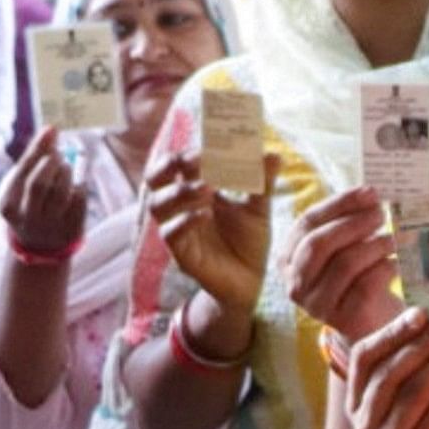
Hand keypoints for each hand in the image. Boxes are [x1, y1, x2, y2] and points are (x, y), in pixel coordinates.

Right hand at [0, 132, 89, 259]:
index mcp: (9, 206)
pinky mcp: (70, 231)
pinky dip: (80, 186)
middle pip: (39, 184)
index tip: (52, 129)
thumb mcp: (23, 187)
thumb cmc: (31, 205)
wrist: (40, 247)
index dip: (39, 148)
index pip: (23, 172)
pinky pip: (79, 202)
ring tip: (66, 168)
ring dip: (66, 173)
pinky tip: (77, 183)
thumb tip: (50, 129)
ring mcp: (49, 227)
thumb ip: (34, 160)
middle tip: (58, 154)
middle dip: (51, 163)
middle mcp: (27, 218)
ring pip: (61, 193)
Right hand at [143, 143, 272, 315]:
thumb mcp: (258, 208)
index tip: (210, 148)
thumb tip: (273, 154)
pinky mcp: (181, 253)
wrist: (250, 281)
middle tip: (197, 162)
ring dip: (180, 192)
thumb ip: (263, 182)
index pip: (177, 163)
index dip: (188, 153)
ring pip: (158, 204)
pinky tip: (206, 214)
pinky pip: (170, 233)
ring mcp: (178, 230)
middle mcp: (180, 207)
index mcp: (195, 191)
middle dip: (170, 165)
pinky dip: (186, 220)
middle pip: (154, 178)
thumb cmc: (248, 241)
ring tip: (207, 189)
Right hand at [285, 187, 401, 342]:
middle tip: (382, 214)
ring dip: (374, 245)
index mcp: (288, 258)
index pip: (307, 222)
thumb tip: (370, 193)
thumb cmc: (357, 276)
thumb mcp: (345, 247)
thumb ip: (348, 221)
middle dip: (354, 223)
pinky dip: (384, 268)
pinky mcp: (342, 320)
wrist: (371, 323)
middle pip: (319, 243)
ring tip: (394, 238)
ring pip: (344, 264)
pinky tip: (396, 262)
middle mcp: (295, 283)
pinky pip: (365, 286)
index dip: (339, 204)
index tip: (370, 192)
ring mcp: (316, 304)